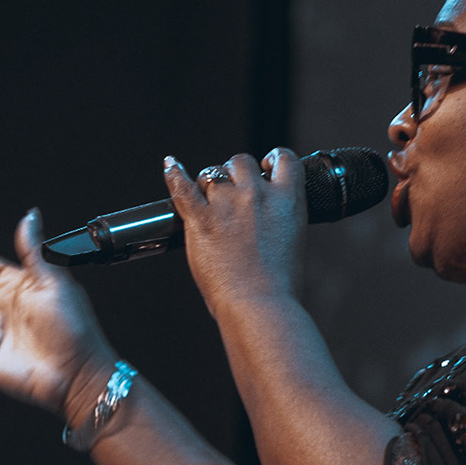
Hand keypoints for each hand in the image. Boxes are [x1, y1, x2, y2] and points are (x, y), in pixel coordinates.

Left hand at [165, 148, 305, 319]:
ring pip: (212, 173)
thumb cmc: (280, 286)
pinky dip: (173, 173)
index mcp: (288, 200)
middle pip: (241, 162)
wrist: (260, 305)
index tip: (266, 166)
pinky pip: (181, 187)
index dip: (272, 159)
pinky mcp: (200, 219)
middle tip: (233, 193)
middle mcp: (256, 195)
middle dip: (235, 174)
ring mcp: (226, 205)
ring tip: (208, 198)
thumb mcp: (294, 242)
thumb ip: (279, 220)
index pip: (284, 159)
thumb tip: (266, 218)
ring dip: (210, 183)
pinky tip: (170, 165)